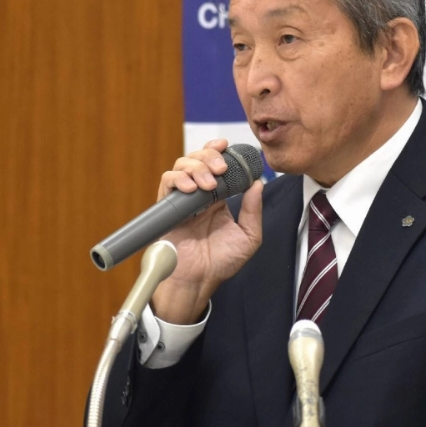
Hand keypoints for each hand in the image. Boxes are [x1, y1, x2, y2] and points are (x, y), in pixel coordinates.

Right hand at [151, 139, 263, 324]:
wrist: (199, 280)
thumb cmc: (221, 263)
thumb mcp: (248, 236)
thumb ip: (253, 210)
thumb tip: (258, 184)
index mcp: (218, 199)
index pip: (216, 166)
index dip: (219, 152)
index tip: (228, 146)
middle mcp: (199, 196)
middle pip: (198, 159)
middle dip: (209, 156)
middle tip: (221, 167)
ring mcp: (182, 200)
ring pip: (182, 166)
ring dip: (196, 167)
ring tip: (209, 184)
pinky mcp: (168, 207)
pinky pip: (167, 182)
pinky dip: (179, 178)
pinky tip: (192, 188)